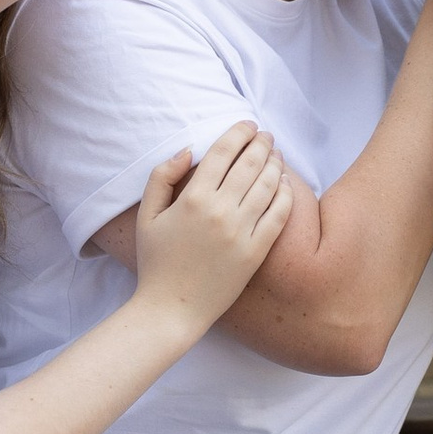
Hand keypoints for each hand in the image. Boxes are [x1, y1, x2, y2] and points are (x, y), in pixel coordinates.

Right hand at [129, 122, 293, 330]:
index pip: (222, 153)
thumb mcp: (147, 216)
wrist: (172, 309)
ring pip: (268, 185)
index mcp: (192, 199)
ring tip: (276, 155)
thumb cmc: (156, 263)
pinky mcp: (257, 252)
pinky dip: (286, 194)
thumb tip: (188, 150)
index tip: (247, 124)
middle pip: (250, 164)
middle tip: (266, 135)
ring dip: (275, 164)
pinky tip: (286, 185)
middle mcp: (220, 211)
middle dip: (261, 143)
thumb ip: (161, 177)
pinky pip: (279, 215)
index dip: (238, 133)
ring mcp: (242, 232)